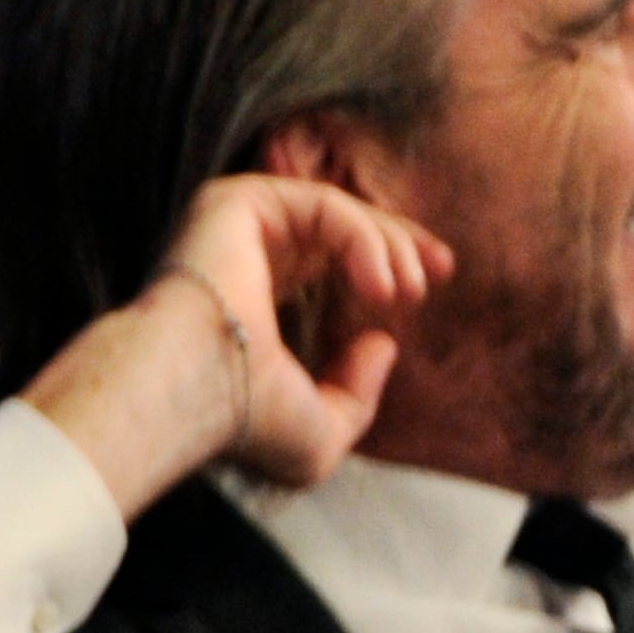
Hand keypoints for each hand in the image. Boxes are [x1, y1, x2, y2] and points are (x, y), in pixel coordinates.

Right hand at [166, 172, 448, 484]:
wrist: (193, 393)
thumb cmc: (244, 421)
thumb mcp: (321, 429)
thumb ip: (359, 395)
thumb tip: (382, 342)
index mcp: (247, 298)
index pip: (319, 261)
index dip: (381, 264)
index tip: (425, 288)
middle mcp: (236, 256)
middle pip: (333, 225)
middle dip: (397, 241)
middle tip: (441, 270)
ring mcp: (232, 226)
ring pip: (334, 211)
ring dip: (388, 245)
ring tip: (409, 293)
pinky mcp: (235, 203)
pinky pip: (323, 205)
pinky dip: (365, 240)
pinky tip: (380, 286)